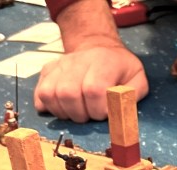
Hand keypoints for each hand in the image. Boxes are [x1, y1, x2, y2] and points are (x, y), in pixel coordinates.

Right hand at [35, 0, 147, 121]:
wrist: (98, 48)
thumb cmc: (120, 69)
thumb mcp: (137, 78)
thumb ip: (132, 95)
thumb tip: (119, 110)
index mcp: (103, 62)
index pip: (93, 90)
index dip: (98, 109)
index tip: (104, 112)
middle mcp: (78, 61)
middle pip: (68, 94)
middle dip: (80, 114)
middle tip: (90, 114)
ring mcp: (59, 65)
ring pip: (50, 95)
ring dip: (64, 112)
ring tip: (77, 111)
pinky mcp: (47, 71)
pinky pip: (39, 94)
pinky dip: (48, 107)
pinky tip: (63, 107)